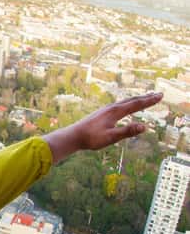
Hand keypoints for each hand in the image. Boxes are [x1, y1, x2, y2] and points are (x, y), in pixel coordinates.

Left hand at [43, 92, 162, 163]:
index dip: (149, 101)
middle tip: (158, 94)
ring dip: (136, 99)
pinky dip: (127, 103)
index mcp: (115, 112)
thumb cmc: (91, 138)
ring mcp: (105, 110)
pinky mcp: (101, 114)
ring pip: (124, 102)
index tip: (160, 96)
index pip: (136, 104)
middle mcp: (111, 108)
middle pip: (131, 100)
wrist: (72, 136)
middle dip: (145, 98)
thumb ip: (127, 131)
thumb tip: (144, 127)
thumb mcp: (111, 137)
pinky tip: (125, 107)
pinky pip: (118, 105)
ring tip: (145, 98)